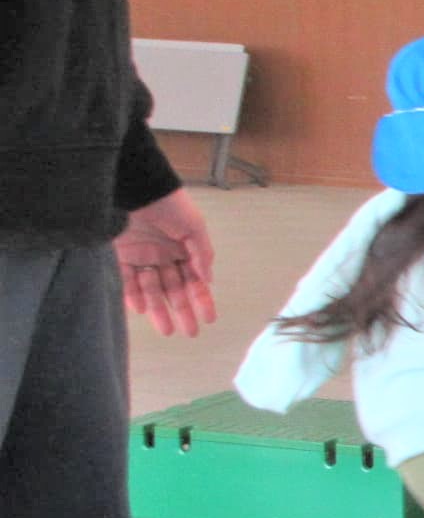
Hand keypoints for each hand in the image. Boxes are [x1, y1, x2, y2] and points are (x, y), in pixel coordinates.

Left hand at [114, 189, 215, 337]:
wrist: (133, 185)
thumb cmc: (167, 202)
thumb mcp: (194, 226)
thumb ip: (201, 253)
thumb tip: (208, 279)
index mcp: (184, 249)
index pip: (195, 280)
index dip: (202, 299)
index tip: (209, 318)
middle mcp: (164, 255)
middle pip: (174, 289)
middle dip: (183, 310)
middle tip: (190, 332)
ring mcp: (142, 256)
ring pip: (152, 289)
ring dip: (159, 310)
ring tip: (167, 330)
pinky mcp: (121, 255)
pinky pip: (127, 280)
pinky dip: (134, 295)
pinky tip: (142, 309)